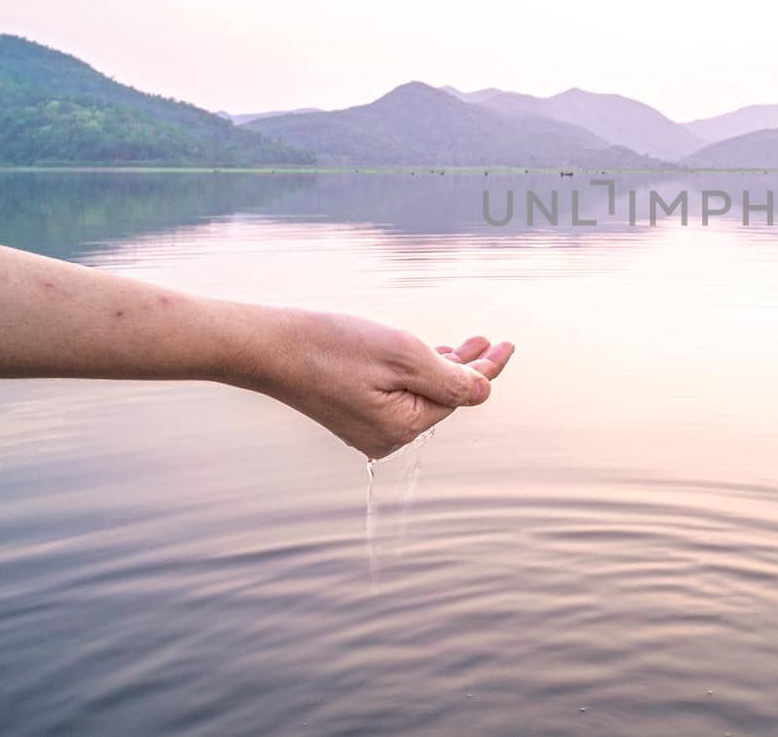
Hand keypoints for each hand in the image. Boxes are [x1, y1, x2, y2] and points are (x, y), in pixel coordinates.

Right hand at [246, 309, 514, 459]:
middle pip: (441, 398)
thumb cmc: (334, 347)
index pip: (458, 396)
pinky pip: (398, 394)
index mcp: (402, 429)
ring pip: (420, 393)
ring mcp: (368, 429)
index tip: (507, 344)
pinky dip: (417, 372)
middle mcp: (386, 438)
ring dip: (444, 367)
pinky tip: (431, 354)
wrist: (270, 346)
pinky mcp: (353, 414)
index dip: (486, 368)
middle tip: (490, 340)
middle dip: (467, 368)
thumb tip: (483, 392)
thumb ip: (449, 377)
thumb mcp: (403, 355)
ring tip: (469, 343)